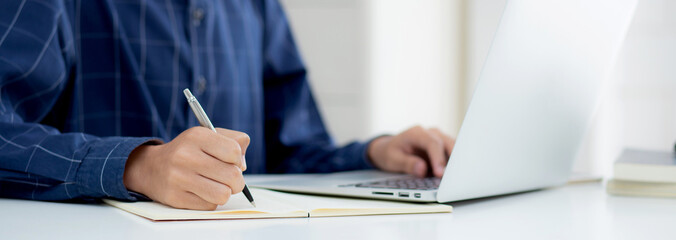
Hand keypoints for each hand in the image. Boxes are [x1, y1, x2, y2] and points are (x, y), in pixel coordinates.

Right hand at [123, 127, 249, 209]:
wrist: (152, 167)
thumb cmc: (188, 151)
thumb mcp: (208, 136)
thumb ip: (234, 141)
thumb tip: (242, 165)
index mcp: (197, 136)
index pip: (234, 151)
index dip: (237, 159)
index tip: (230, 161)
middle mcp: (185, 156)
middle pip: (232, 175)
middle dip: (237, 180)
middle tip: (229, 178)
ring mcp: (179, 178)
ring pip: (223, 194)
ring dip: (225, 192)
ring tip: (217, 186)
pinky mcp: (176, 197)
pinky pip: (210, 205)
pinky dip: (211, 201)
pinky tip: (201, 192)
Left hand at [367, 126, 454, 177]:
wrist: (389, 148)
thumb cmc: (390, 153)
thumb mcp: (392, 159)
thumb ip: (407, 164)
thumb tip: (422, 169)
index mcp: (416, 133)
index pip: (432, 143)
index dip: (438, 158)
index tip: (440, 173)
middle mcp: (430, 132)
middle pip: (447, 143)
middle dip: (451, 160)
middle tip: (451, 178)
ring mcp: (438, 138)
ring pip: (453, 147)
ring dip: (455, 162)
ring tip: (454, 178)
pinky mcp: (443, 146)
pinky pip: (452, 153)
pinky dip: (454, 163)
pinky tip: (453, 175)